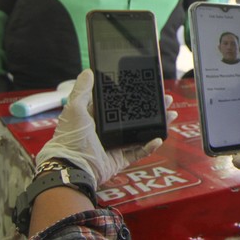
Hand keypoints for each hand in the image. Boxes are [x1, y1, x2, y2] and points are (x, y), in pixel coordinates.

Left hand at [36, 69, 176, 185]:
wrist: (73, 167)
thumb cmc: (70, 139)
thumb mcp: (74, 109)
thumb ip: (82, 90)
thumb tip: (88, 71)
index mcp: (97, 117)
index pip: (118, 102)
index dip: (133, 94)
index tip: (146, 86)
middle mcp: (106, 130)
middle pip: (134, 116)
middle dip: (151, 108)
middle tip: (164, 99)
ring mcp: (115, 144)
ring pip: (140, 132)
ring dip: (155, 124)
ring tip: (170, 115)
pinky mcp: (120, 159)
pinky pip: (138, 152)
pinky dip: (149, 146)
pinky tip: (158, 137)